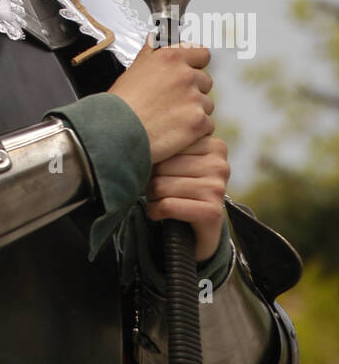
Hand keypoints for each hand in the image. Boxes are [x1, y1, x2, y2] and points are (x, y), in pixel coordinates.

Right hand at [108, 38, 213, 163]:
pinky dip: (196, 131)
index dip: (195, 65)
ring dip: (195, 111)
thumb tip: (154, 41)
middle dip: (194, 91)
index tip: (191, 71)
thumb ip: (150, 53)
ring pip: (206, 105)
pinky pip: (207, 125)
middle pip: (205, 82)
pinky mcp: (198, 122)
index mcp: (170, 58)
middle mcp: (185, 75)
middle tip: (174, 102)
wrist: (118, 130)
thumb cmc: (122, 103)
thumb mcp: (134, 69)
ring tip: (172, 118)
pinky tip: (177, 131)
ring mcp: (193, 99)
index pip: (202, 54)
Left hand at [145, 136, 230, 262]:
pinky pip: (167, 205)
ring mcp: (218, 188)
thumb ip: (168, 142)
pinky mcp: (212, 212)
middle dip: (152, 179)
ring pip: (161, 185)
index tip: (163, 171)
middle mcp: (220, 164)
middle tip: (160, 189)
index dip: (157, 159)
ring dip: (152, 197)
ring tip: (161, 200)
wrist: (194, 234)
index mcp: (214, 145)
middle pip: (163, 164)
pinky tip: (160, 213)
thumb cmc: (178, 188)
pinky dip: (155, 211)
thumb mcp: (175, 160)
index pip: (168, 143)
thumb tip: (143, 129)